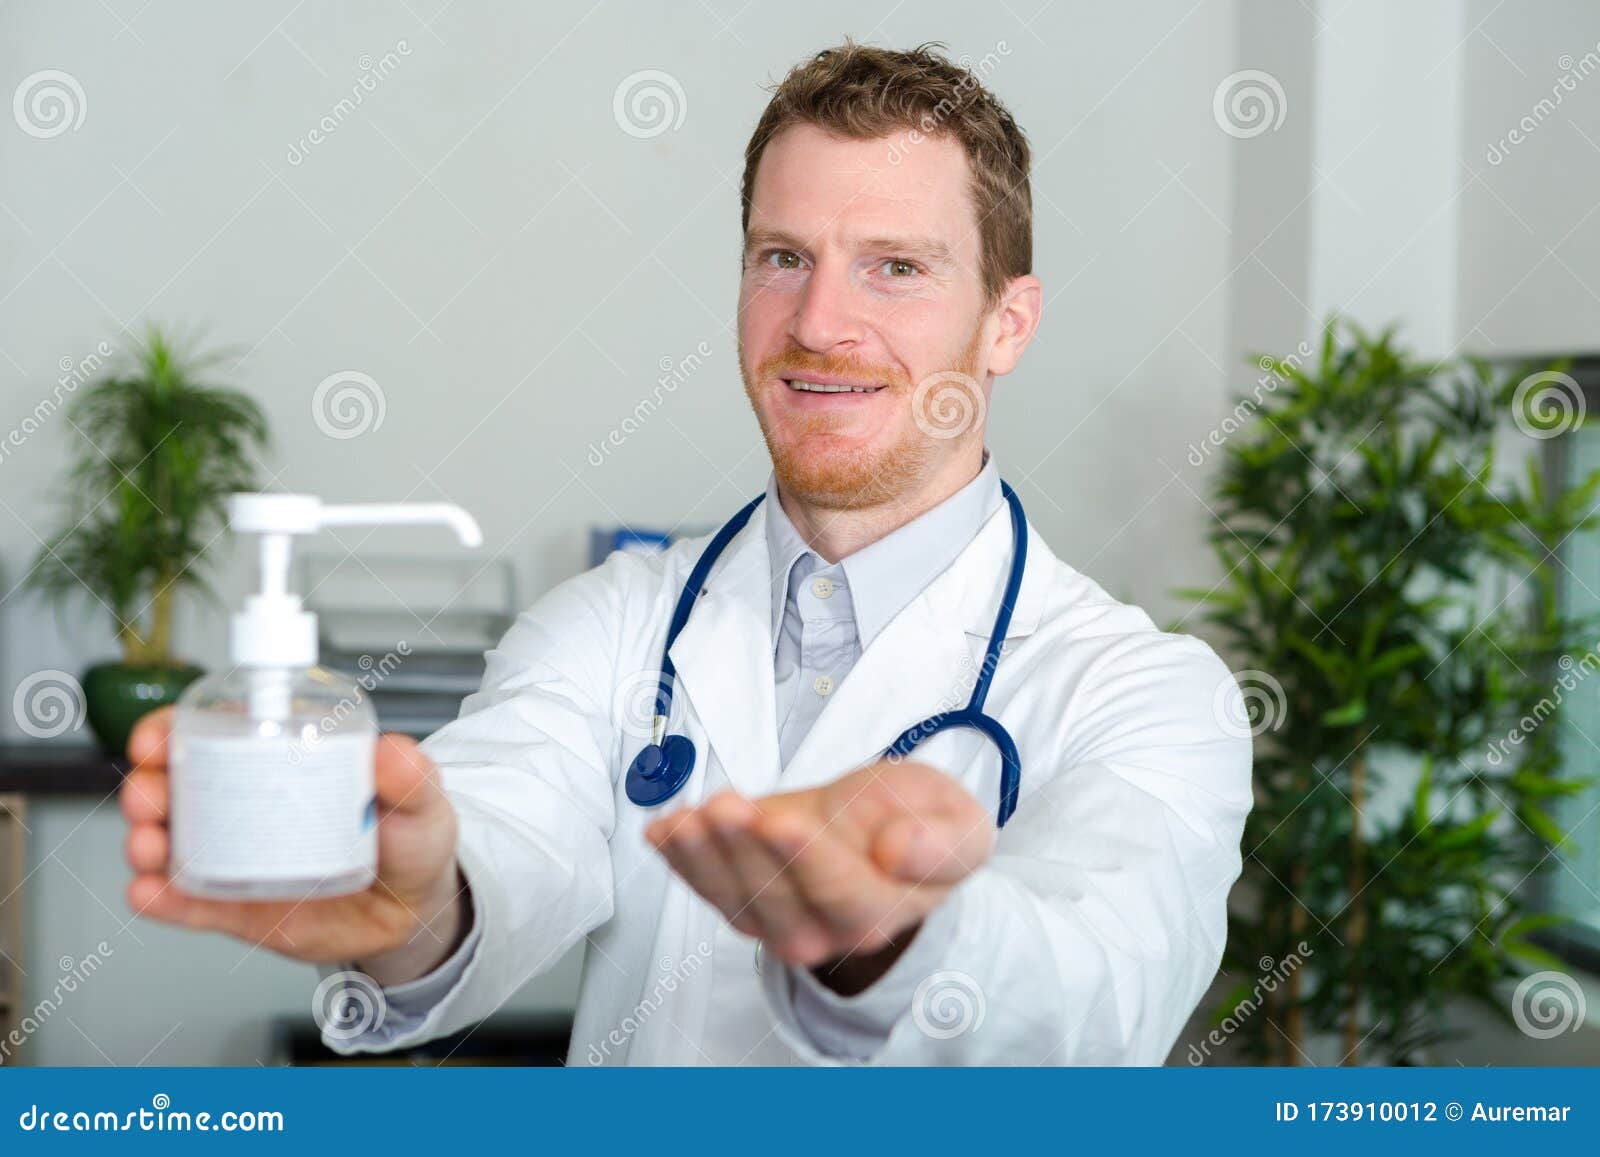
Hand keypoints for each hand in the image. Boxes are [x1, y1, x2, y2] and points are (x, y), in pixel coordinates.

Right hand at [120, 707, 465, 980]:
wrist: (416, 911)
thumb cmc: (412, 839)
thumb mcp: (422, 802)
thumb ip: (412, 778)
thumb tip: (391, 751)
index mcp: (282, 762)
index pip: (217, 732)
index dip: (175, 728)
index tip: (161, 733)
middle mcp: (248, 806)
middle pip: (178, 787)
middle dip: (149, 787)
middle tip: (152, 797)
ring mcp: (238, 858)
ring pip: (172, 844)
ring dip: (146, 840)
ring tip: (150, 847)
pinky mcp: (237, 909)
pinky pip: (189, 905)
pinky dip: (160, 898)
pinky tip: (147, 893)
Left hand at [645, 759, 992, 985]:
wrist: (883, 832)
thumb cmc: (918, 824)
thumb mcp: (962, 824)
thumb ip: (945, 842)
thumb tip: (899, 851)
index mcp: (884, 909)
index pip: (843, 896)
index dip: (809, 860)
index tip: (783, 820)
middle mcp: (826, 927)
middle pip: (778, 899)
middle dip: (746, 851)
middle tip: (726, 806)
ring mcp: (778, 917)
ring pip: (735, 896)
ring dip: (703, 857)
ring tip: (686, 818)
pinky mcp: (743, 897)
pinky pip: (706, 885)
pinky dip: (678, 859)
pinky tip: (661, 831)